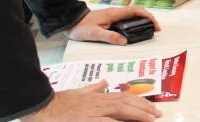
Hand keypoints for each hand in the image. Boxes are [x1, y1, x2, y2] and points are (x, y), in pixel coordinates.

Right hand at [20, 80, 161, 121]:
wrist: (42, 107)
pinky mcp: (85, 121)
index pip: (124, 97)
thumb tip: (104, 82)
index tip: (151, 108)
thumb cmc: (59, 102)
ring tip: (150, 120)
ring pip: (119, 111)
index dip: (139, 102)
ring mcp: (92, 113)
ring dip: (136, 115)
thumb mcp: (79, 92)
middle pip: (126, 103)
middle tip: (157, 115)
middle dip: (143, 109)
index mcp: (98, 97)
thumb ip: (93, 88)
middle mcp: (98, 103)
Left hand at [65, 6, 160, 44]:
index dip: (148, 16)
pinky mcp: (110, 19)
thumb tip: (125, 41)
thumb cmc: (81, 27)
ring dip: (142, 20)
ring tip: (147, 31)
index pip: (136, 11)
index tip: (155, 25)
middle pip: (137, 11)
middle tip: (154, 29)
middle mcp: (116, 12)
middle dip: (148, 18)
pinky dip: (134, 23)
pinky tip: (134, 32)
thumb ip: (109, 36)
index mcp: (114, 14)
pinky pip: (126, 19)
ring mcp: (113, 15)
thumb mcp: (94, 34)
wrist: (70, 21)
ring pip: (132, 15)